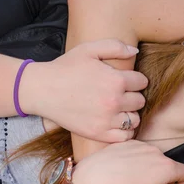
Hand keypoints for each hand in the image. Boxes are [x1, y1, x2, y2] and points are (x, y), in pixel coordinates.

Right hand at [20, 39, 146, 142]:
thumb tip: (135, 51)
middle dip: (133, 96)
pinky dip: (124, 131)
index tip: (126, 80)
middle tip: (120, 94)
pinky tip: (115, 122)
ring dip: (130, 114)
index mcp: (115, 80)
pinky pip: (125, 136)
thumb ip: (115, 47)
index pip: (142, 82)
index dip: (135, 80)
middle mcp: (114, 101)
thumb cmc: (65, 68)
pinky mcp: (98, 133)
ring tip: (118, 109)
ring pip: (135, 120)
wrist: (42, 90)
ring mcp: (107, 119)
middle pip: (140, 101)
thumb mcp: (89, 50)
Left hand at [72, 140, 183, 183]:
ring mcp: (142, 146)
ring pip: (156, 162)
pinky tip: (127, 176)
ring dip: (153, 175)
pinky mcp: (129, 144)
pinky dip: (140, 166)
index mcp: (167, 167)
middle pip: (171, 169)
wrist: (94, 176)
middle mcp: (158, 152)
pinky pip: (141, 155)